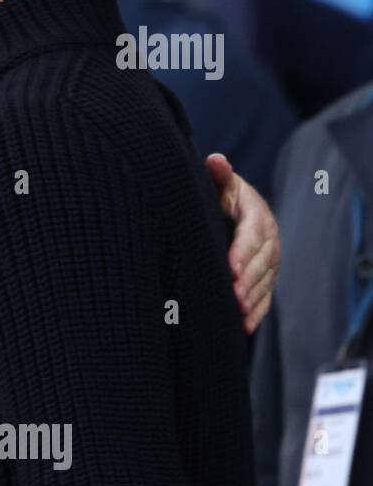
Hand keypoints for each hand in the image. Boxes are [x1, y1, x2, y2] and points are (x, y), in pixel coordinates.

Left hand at [205, 153, 279, 333]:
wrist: (234, 208)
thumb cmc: (221, 195)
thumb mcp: (221, 183)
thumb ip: (219, 175)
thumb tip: (216, 160)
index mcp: (257, 215)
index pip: (252, 235)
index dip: (243, 253)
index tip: (230, 269)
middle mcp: (269, 239)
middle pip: (262, 262)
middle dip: (248, 280)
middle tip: (233, 296)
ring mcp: (270, 260)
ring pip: (265, 281)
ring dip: (252, 298)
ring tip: (237, 311)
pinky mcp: (266, 277)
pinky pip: (265, 296)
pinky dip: (256, 311)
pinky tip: (244, 325)